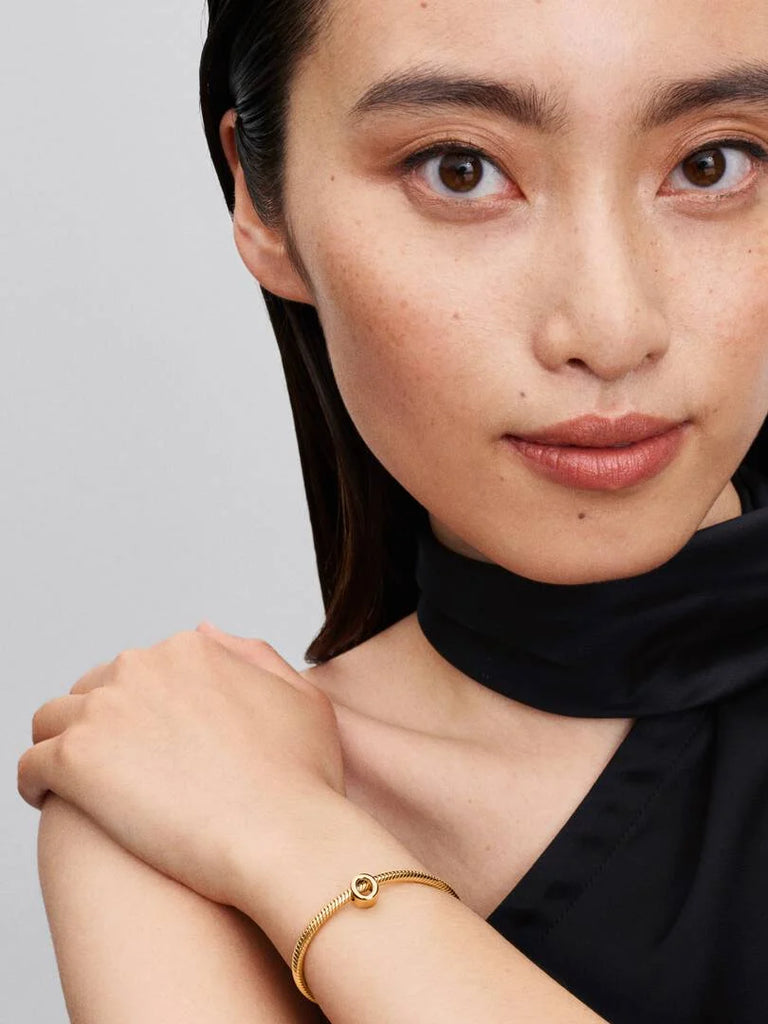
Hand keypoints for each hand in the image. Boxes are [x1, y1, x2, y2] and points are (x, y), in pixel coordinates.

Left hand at [17, 625, 345, 908]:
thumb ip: (252, 655)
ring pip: (52, 721)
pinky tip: (53, 805)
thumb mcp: (300, 697)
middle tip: (117, 772)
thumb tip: (203, 630)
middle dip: (99, 725)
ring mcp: (105, 711)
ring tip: (75, 788)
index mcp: (190, 651)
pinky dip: (35, 783)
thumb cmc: (300, 780)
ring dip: (60, 747)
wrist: (283, 835)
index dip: (139, 709)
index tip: (146, 746)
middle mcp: (142, 666)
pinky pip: (30, 765)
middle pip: (92, 689)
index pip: (137, 669)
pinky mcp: (76, 760)